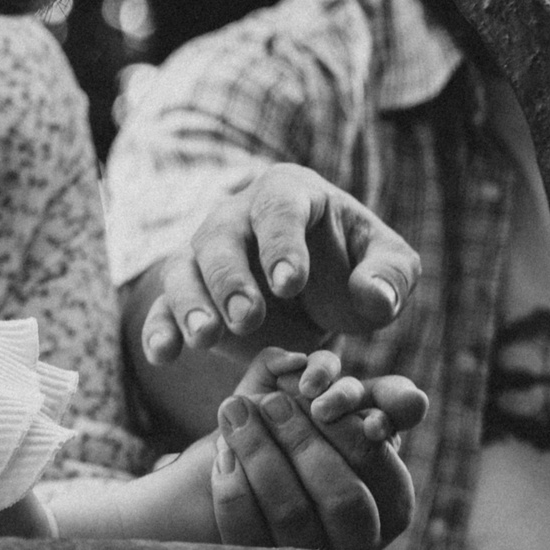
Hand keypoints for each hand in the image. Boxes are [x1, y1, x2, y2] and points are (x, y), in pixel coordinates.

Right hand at [138, 164, 421, 364]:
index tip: (291, 284)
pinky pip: (161, 308)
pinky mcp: (185, 296)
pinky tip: (164, 355)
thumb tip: (374, 295)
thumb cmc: (354, 270)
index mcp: (288, 195)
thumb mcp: (388, 267)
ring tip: (205, 338)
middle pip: (221, 239)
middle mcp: (235, 218)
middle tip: (249, 318)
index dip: (282, 244)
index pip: (278, 209)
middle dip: (231, 280)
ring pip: (182, 270)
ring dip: (191, 304)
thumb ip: (390, 276)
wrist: (316, 297)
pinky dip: (158, 330)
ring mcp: (202, 257)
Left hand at [210, 348, 428, 549]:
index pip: (377, 465)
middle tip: (272, 402)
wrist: (234, 491)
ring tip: (233, 409)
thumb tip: (300, 364)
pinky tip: (222, 452)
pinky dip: (232, 485)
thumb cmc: (295, 441)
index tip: (316, 398)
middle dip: (302, 441)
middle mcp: (362, 538)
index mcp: (392, 500)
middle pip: (342, 495)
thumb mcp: (321, 414)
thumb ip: (331, 387)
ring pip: (291, 512)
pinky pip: (247, 529)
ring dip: (259, 452)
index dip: (348, 430)